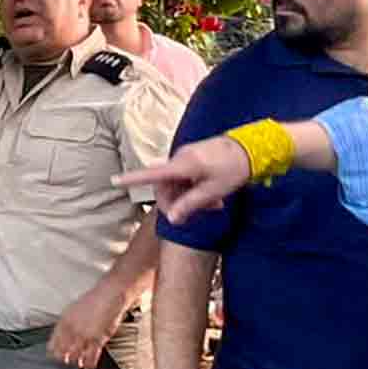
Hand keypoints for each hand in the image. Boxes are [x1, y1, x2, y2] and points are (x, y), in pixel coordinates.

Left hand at [49, 284, 129, 368]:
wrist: (109, 296)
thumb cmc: (93, 301)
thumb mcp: (73, 310)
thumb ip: (67, 323)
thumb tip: (62, 334)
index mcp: (63, 322)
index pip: (53, 344)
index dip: (54, 353)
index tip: (56, 357)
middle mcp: (71, 331)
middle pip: (62, 353)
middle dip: (64, 359)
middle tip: (68, 362)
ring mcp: (84, 336)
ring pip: (75, 357)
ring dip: (77, 362)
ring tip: (79, 364)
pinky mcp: (97, 340)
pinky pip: (90, 358)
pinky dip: (89, 365)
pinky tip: (89, 367)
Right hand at [115, 136, 251, 222]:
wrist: (252, 148)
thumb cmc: (233, 169)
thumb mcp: (213, 191)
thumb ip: (190, 205)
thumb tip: (172, 219)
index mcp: (183, 165)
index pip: (153, 174)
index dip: (132, 178)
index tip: (115, 180)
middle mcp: (180, 158)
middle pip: (166, 186)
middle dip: (178, 203)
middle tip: (201, 214)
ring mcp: (187, 157)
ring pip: (178, 184)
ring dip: (190, 198)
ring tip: (215, 206)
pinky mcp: (194, 157)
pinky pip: (186, 177)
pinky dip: (195, 189)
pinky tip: (215, 198)